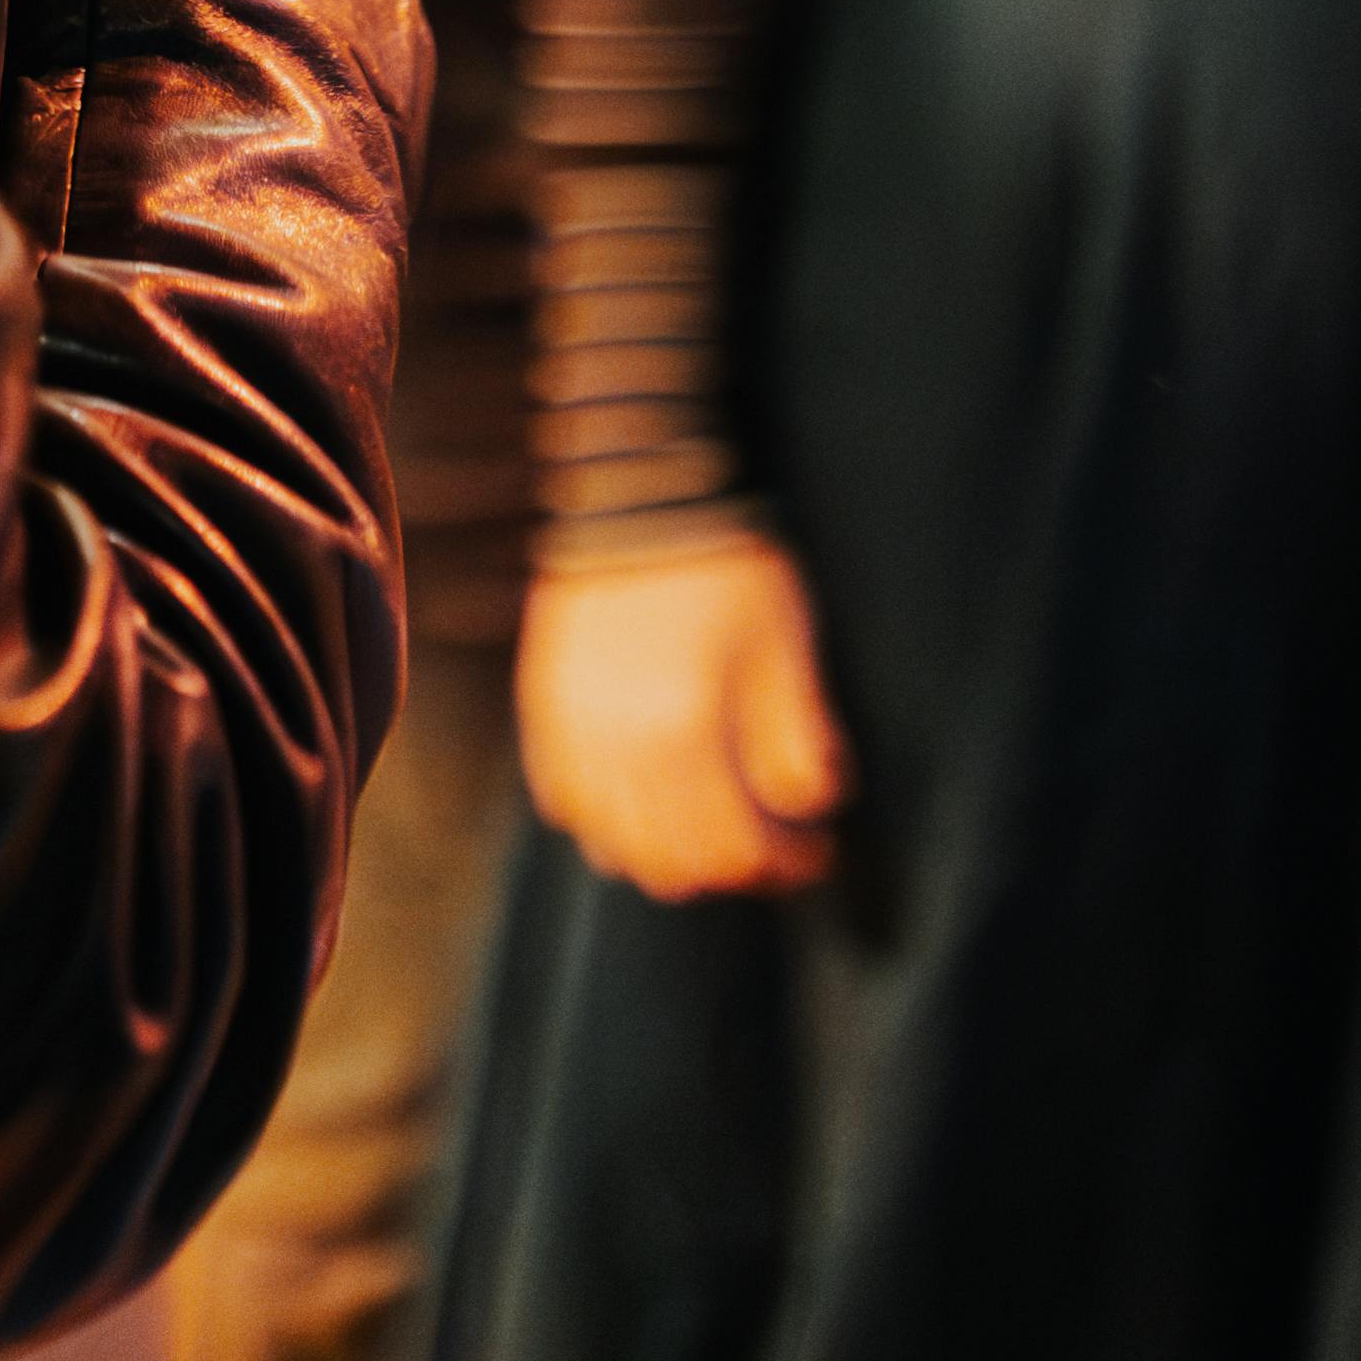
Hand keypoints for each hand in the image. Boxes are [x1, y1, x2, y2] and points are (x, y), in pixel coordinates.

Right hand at [516, 536, 845, 898]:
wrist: (639, 490)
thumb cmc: (723, 561)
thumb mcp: (786, 643)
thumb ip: (798, 734)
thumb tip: (813, 802)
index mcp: (685, 729)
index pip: (735, 844)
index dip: (784, 861)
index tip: (816, 851)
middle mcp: (619, 743)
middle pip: (672, 860)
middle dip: (731, 870)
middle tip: (771, 854)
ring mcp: (572, 728)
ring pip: (611, 844)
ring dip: (664, 858)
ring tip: (705, 839)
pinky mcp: (544, 705)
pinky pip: (561, 801)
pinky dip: (599, 825)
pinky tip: (633, 813)